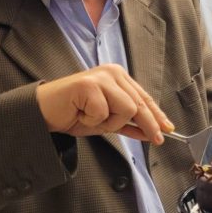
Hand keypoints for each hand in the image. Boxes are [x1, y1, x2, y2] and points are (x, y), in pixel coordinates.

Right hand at [35, 64, 171, 143]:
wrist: (44, 111)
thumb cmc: (74, 113)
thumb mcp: (107, 121)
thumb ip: (129, 124)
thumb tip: (152, 132)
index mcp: (118, 77)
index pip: (143, 97)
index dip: (157, 115)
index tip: (167, 129)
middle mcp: (112, 73)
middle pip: (139, 104)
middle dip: (148, 125)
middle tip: (156, 139)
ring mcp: (100, 78)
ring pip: (126, 109)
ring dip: (110, 123)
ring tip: (92, 119)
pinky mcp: (88, 85)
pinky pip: (103, 113)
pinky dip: (93, 121)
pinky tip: (80, 114)